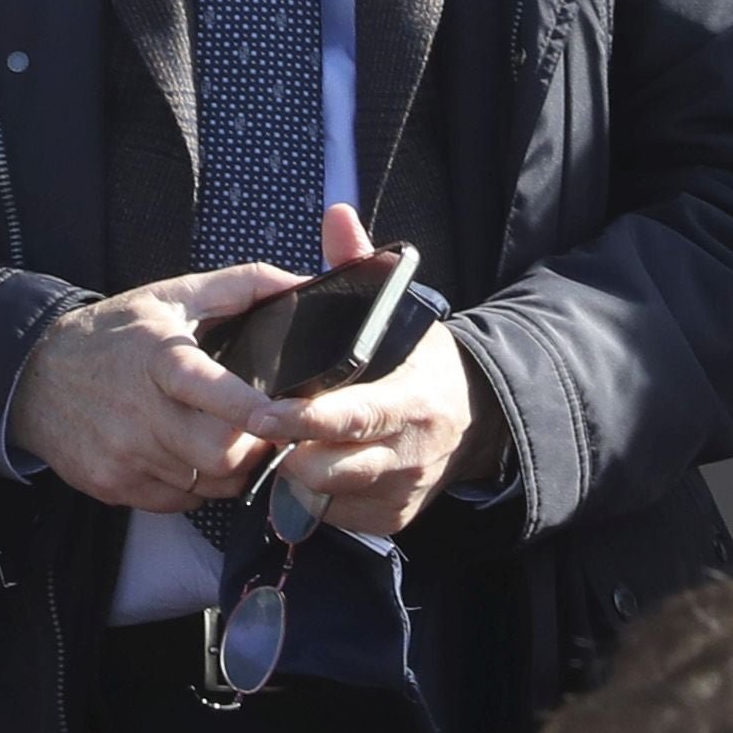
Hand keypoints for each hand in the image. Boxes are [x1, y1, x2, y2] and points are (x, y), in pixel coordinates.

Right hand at [10, 263, 304, 515]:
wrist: (33, 377)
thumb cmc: (115, 333)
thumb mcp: (172, 295)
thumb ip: (243, 285)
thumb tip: (302, 282)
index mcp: (158, 358)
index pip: (208, 389)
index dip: (249, 408)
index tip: (284, 416)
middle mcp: (139, 412)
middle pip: (218, 454)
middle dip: (250, 448)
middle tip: (259, 431)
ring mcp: (123, 454)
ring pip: (205, 484)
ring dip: (226, 469)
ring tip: (221, 439)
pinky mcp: (112, 486)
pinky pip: (178, 502)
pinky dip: (194, 486)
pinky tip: (184, 456)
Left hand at [271, 205, 487, 540]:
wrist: (480, 420)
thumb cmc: (422, 359)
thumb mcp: (402, 311)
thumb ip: (361, 265)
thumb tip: (336, 213)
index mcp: (411, 400)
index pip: (354, 417)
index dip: (306, 419)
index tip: (266, 411)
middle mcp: (407, 453)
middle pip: (329, 467)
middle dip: (285, 452)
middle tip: (253, 428)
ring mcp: (398, 492)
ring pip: (324, 496)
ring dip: (291, 475)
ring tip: (272, 443)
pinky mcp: (390, 519)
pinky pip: (333, 516)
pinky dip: (310, 496)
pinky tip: (302, 465)